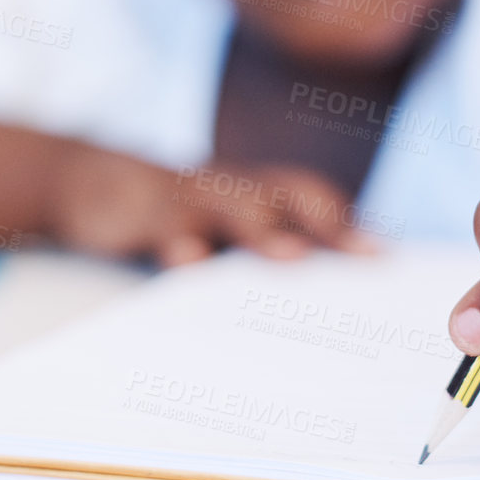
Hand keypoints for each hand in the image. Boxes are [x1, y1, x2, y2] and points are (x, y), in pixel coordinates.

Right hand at [44, 140, 378, 266]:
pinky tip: (189, 260)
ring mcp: (191, 199)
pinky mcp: (146, 213)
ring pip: (233, 207)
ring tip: (293, 256)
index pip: (313, 200)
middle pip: (287, 197)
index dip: (346, 224)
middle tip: (362, 256)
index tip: (384, 258)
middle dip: (325, 225)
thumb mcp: (225, 230)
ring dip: (262, 230)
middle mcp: (233, 189)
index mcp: (258, 193)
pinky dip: (179, 240)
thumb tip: (328, 295)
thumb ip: (269, 249)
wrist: (95, 184)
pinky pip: (165, 224)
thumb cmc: (179, 217)